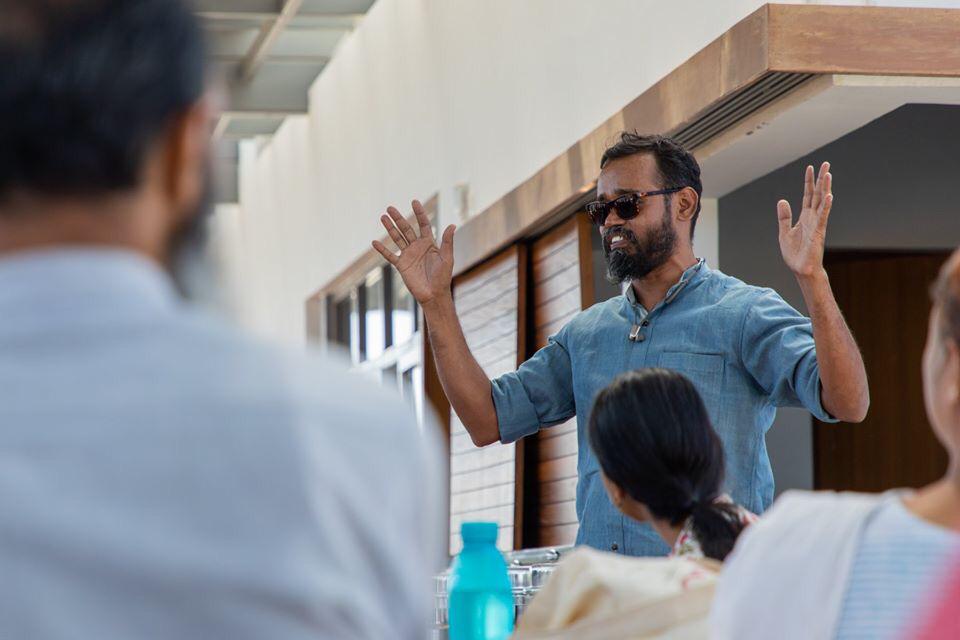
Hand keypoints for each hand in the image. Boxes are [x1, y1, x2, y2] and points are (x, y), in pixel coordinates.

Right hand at [372, 200, 455, 306]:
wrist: (434, 295)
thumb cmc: (443, 278)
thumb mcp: (447, 258)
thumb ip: (447, 242)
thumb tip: (452, 225)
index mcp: (429, 243)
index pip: (423, 224)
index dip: (419, 213)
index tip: (414, 202)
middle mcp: (417, 247)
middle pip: (406, 229)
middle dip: (398, 218)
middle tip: (390, 208)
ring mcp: (408, 255)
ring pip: (397, 238)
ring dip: (390, 228)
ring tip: (383, 217)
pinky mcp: (401, 265)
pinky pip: (390, 255)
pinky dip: (382, 249)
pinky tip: (374, 242)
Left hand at [778, 162, 832, 277]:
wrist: (801, 269)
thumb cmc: (795, 253)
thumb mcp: (784, 232)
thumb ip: (784, 217)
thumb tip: (782, 200)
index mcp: (805, 217)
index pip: (807, 195)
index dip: (808, 181)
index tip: (810, 167)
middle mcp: (813, 217)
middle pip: (818, 194)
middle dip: (821, 179)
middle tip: (826, 163)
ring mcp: (817, 223)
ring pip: (822, 202)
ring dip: (825, 188)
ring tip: (828, 173)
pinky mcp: (818, 232)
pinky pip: (823, 216)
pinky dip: (826, 206)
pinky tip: (830, 195)